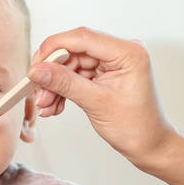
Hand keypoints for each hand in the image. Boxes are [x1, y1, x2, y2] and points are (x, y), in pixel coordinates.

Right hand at [29, 28, 175, 168]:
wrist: (149, 146)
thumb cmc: (135, 127)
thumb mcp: (96, 104)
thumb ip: (65, 83)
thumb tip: (37, 70)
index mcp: (128, 52)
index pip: (83, 38)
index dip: (54, 49)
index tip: (35, 65)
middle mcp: (121, 52)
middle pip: (74, 51)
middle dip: (53, 73)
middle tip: (38, 93)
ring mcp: (113, 63)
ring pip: (72, 65)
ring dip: (56, 85)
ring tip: (46, 106)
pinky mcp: (105, 74)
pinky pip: (77, 76)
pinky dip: (64, 90)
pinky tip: (54, 106)